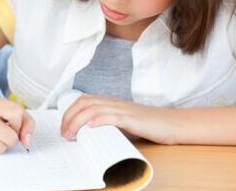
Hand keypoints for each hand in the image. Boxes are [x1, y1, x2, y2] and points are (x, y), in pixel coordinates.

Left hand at [60, 94, 179, 144]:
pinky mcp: (132, 119)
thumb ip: (109, 123)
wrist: (171, 123)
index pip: (84, 100)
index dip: (70, 111)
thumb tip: (90, 134)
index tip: (64, 127)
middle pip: (84, 103)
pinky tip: (90, 127)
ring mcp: (123, 110)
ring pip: (94, 109)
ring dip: (78, 121)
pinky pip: (112, 116)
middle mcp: (114, 102)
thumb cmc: (149, 125)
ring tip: (71, 134)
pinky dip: (99, 120)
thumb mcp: (124, 121)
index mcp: (111, 102)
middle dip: (69, 117)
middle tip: (64, 134)